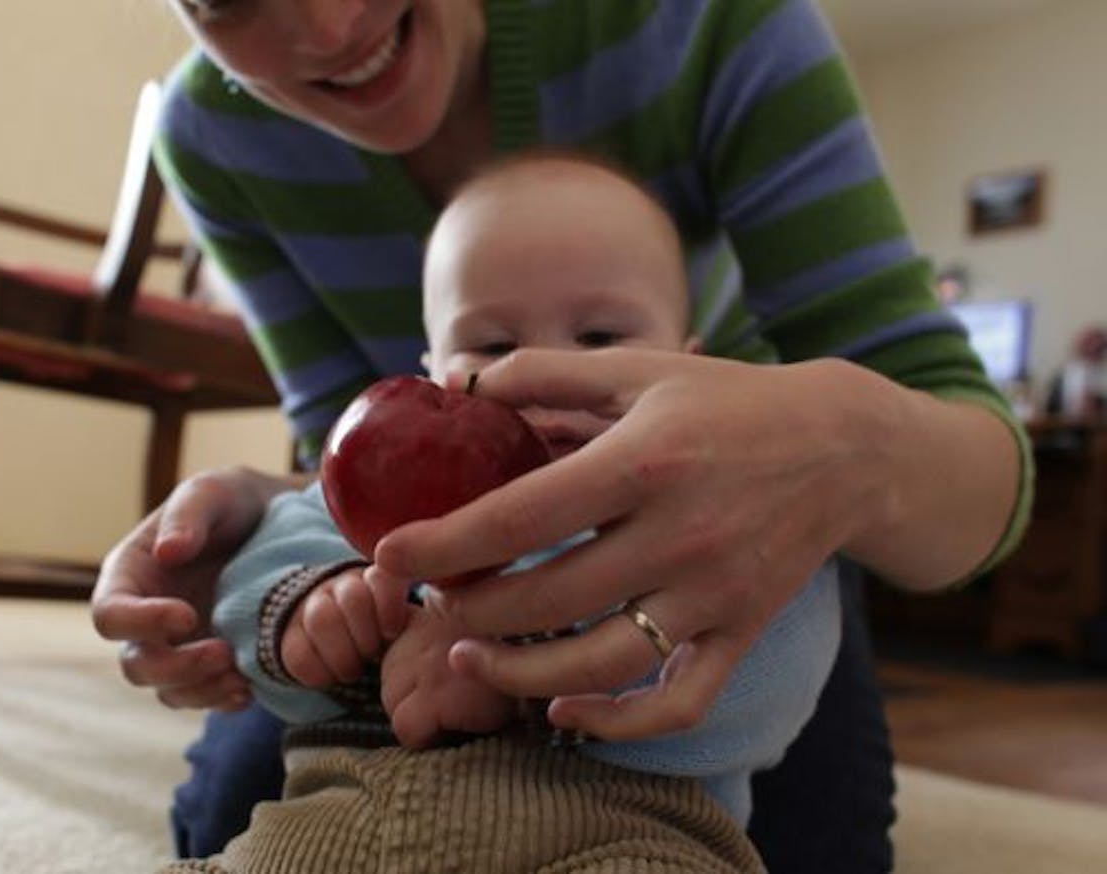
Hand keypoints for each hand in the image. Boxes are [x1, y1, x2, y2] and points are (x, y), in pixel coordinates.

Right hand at [91, 466, 301, 710]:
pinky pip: (203, 697)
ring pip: (168, 691)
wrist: (279, 524)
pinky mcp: (209, 665)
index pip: (110, 614)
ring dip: (202, 691)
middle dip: (176, 667)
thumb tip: (166, 552)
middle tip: (224, 652)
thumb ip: (188, 515)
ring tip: (243, 677)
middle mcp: (145, 619)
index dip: (141, 623)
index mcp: (129, 577)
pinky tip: (250, 689)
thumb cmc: (232, 502)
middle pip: (136, 665)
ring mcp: (177, 647)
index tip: (186, 615)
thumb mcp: (212, 492)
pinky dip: (222, 699)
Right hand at [280, 565, 409, 687]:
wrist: (343, 643)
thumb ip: (422, 627)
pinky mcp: (291, 635)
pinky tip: (328, 678)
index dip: (386, 602)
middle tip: (372, 654)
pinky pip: (297, 652)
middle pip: (352, 597)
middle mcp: (344, 587)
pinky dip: (316, 672)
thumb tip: (453, 642)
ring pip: (321, 619)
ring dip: (341, 653)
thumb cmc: (388, 639)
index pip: (381, 576)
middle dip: (364, 633)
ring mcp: (314, 606)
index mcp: (378, 581)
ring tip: (351, 670)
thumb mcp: (408, 628)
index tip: (391, 631)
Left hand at [372, 348, 890, 740]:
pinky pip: (677, 701)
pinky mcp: (739, 633)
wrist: (845, 449)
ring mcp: (713, 593)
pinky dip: (618, 722)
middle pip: (548, 599)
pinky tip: (564, 711)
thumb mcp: (637, 372)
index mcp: (644, 463)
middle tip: (431, 599)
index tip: (388, 554)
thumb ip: (544, 375)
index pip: (519, 517)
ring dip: (521, 674)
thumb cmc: (726, 403)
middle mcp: (679, 535)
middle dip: (469, 609)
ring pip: (602, 662)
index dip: (442, 544)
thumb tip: (455, 383)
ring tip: (466, 654)